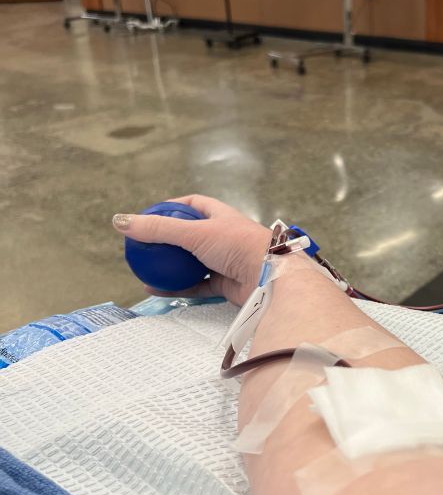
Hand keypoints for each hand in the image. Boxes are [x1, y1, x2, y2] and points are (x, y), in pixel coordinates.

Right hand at [112, 195, 270, 305]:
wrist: (271, 277)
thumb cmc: (238, 246)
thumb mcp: (194, 232)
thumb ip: (158, 229)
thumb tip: (119, 221)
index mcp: (221, 216)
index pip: (194, 204)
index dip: (173, 206)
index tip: (151, 214)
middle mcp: (225, 237)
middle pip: (191, 235)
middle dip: (170, 241)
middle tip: (144, 247)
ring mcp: (226, 261)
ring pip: (193, 263)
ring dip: (171, 267)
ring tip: (145, 269)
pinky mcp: (227, 284)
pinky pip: (196, 285)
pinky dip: (178, 288)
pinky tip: (156, 290)